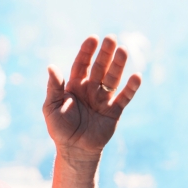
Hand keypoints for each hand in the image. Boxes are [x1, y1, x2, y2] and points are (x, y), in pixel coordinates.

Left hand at [43, 35, 141, 159]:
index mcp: (75, 86)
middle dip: (105, 54)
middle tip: (111, 38)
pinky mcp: (114, 111)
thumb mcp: (51, 106)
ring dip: (118, 65)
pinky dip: (131, 88)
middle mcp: (90, 89)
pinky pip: (124, 97)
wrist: (74, 150)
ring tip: (123, 50)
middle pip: (99, 68)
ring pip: (112, 79)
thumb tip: (51, 66)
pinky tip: (136, 76)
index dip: (87, 52)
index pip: (82, 64)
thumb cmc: (60, 128)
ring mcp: (103, 99)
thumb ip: (54, 87)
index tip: (93, 38)